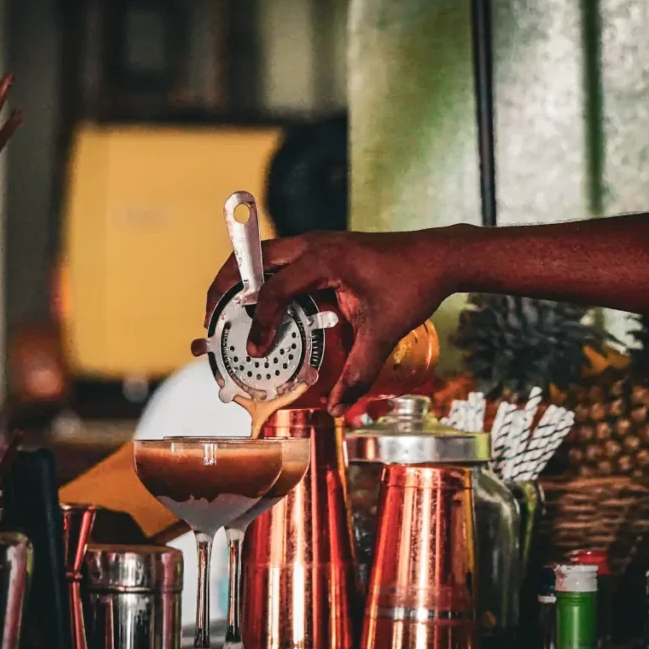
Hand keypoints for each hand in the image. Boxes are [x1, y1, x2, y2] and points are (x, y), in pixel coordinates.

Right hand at [194, 229, 456, 414]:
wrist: (438, 257)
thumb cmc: (412, 285)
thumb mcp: (384, 332)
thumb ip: (359, 370)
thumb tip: (338, 405)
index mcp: (325, 260)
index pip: (275, 289)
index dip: (260, 321)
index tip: (255, 349)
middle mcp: (314, 245)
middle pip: (251, 258)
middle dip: (225, 286)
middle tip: (211, 318)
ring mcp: (316, 243)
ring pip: (261, 255)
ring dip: (240, 279)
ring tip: (225, 311)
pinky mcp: (321, 249)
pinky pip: (279, 260)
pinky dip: (262, 279)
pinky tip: (261, 306)